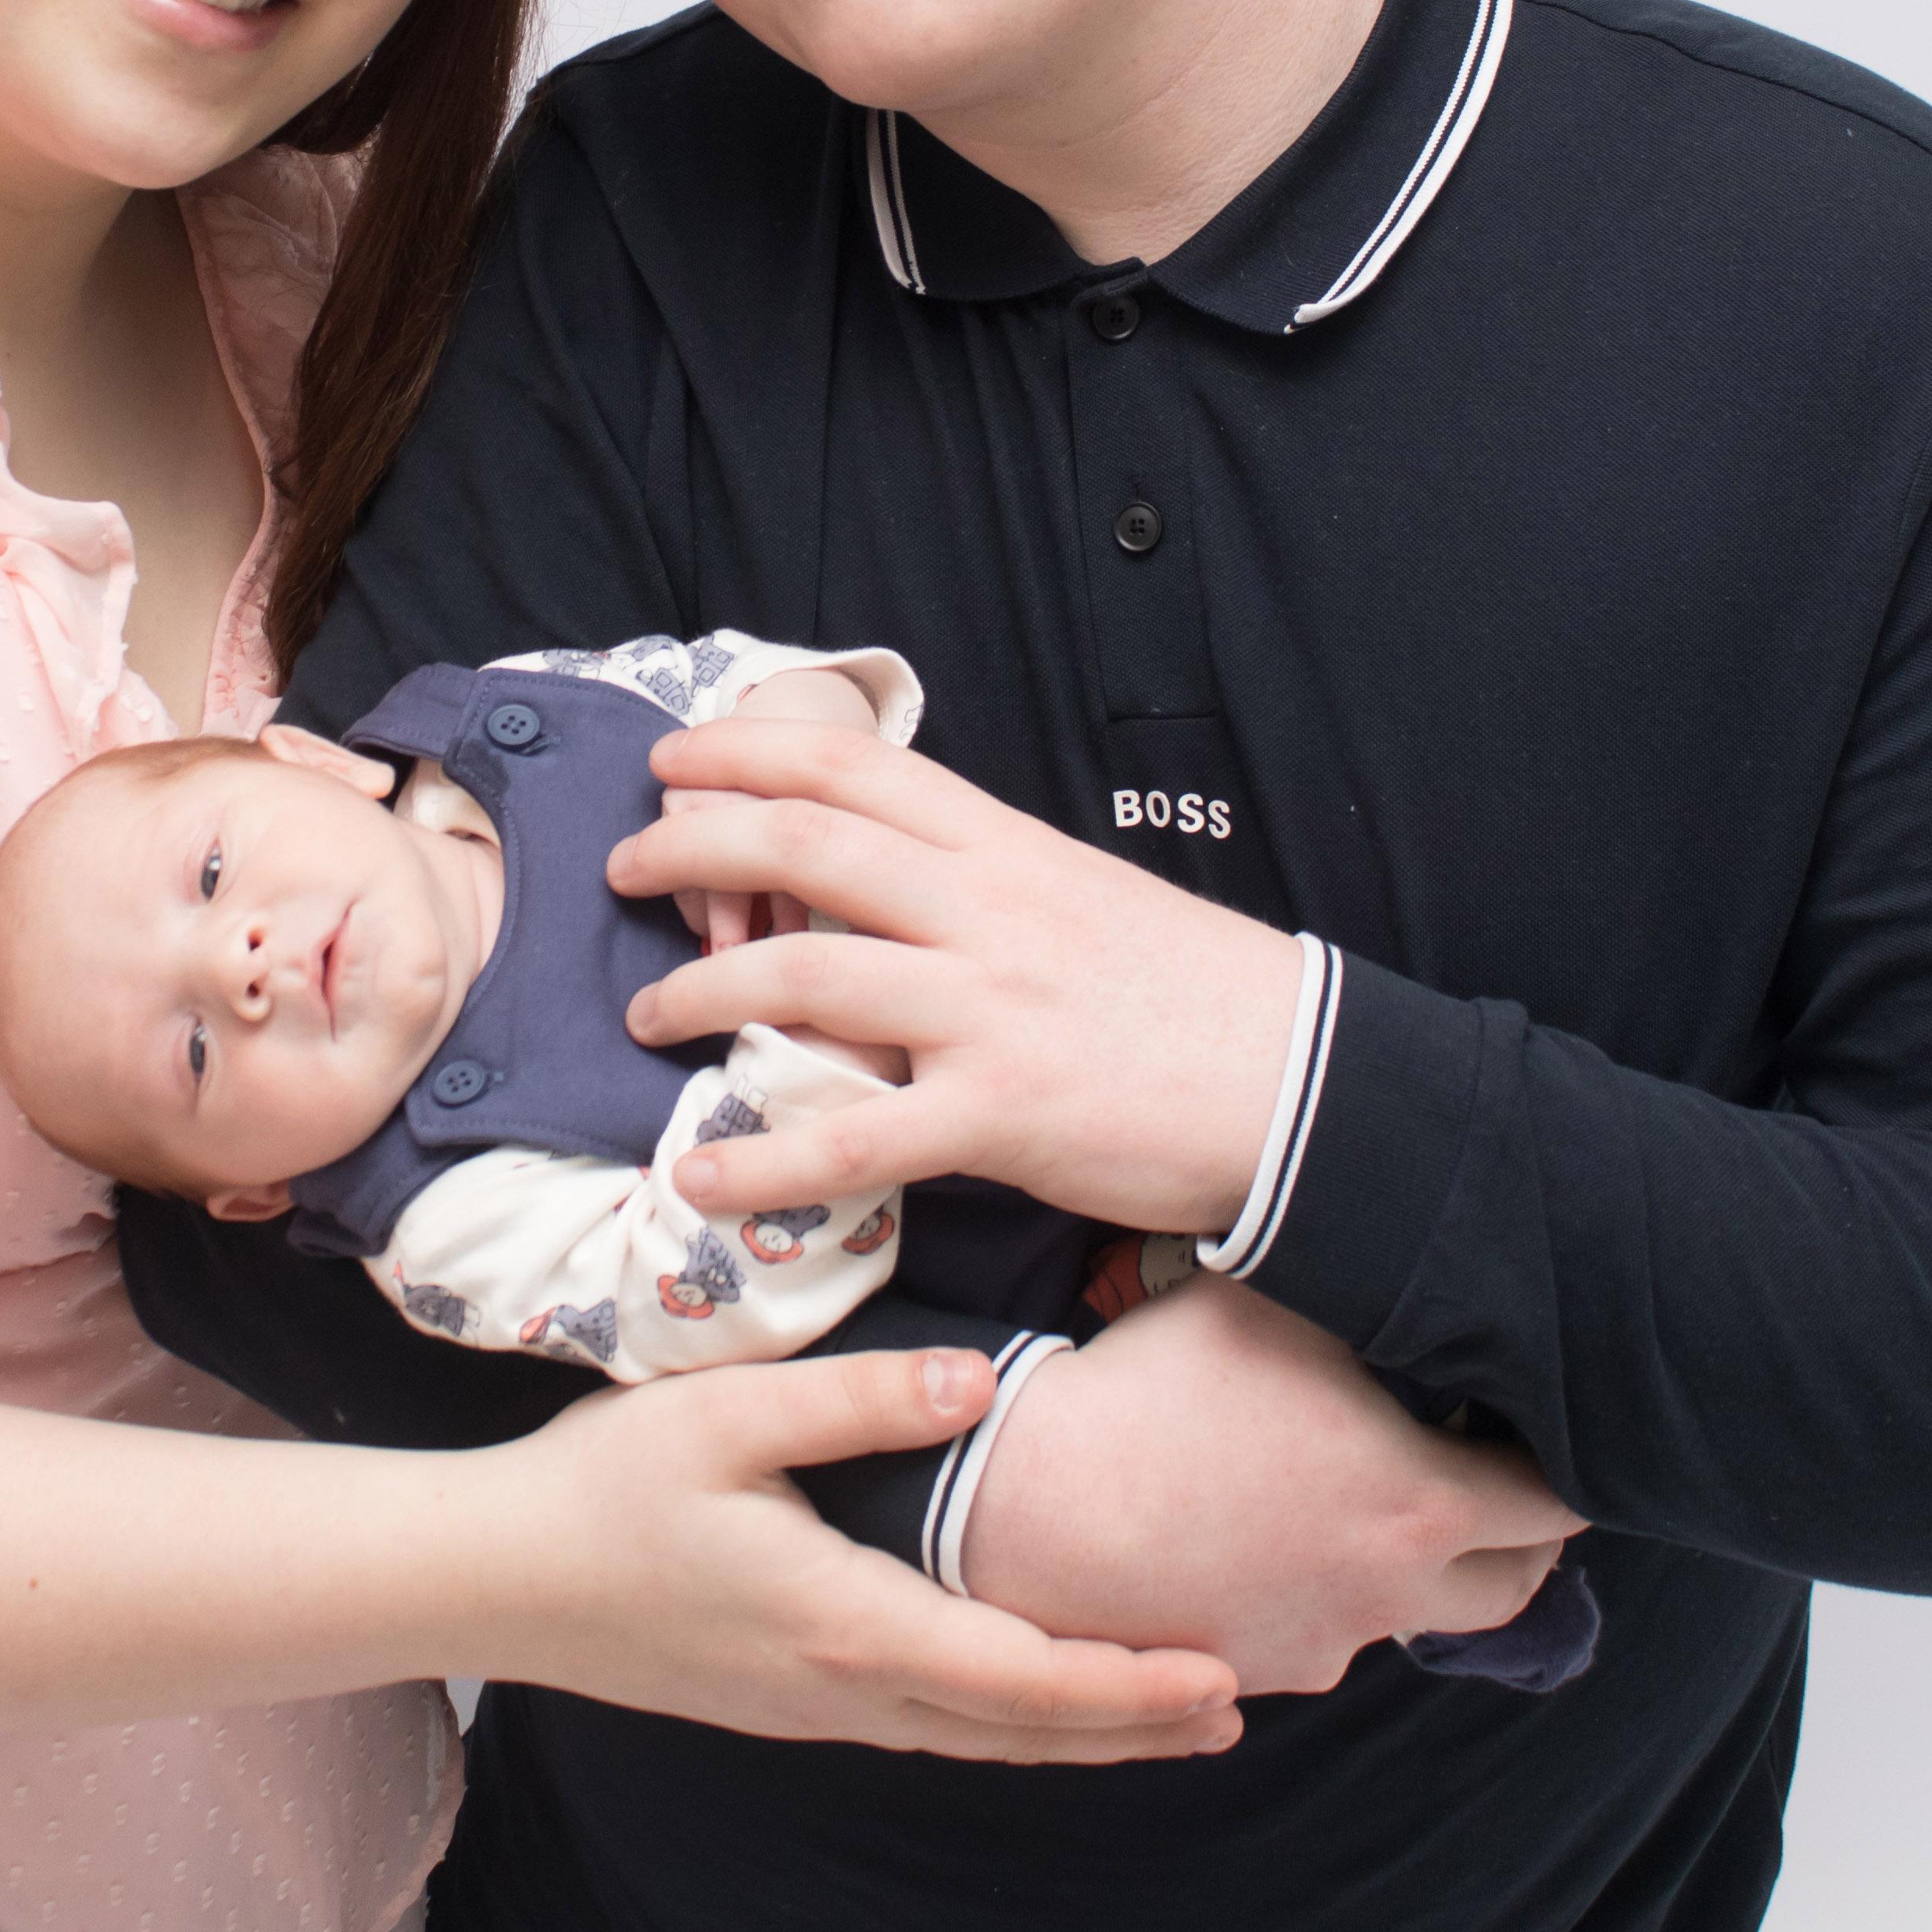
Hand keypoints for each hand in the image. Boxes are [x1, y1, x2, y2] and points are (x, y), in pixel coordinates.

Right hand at [478, 1343, 1246, 1763]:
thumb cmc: (599, 1487)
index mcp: (847, 1621)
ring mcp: (815, 1705)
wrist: (492, 1578)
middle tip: (1235, 1705)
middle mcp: (845, 1687)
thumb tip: (983, 1387)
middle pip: (1019, 1731)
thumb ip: (859, 1399)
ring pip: (978, 1741)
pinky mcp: (789, 1699)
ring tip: (1167, 1715)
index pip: (1021, 1677)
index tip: (1215, 1671)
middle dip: (1133, 1725)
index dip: (1126, 1684)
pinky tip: (1031, 1698)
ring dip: (1078, 1733)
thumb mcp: (726, 1415)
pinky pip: (930, 1727)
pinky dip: (1009, 1722)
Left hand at [612, 723, 1304, 1232]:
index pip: (852, 768)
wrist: (1307, 1083)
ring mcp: (988, 1011)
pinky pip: (853, 1140)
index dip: (745, 752)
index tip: (675, 760)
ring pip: (803, 975)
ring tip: (645, 1013)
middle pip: (801, 846)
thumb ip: (985, 881)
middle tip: (624, 867)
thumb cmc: (1198, 997)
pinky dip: (762, 1163)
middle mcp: (985, 913)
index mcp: (1006, 849)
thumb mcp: (1086, 897)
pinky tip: (698, 1179)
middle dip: (690, 845)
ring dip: (698, 990)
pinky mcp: (1001, 1115)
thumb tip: (893, 874)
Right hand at [956, 1279, 1582, 1695]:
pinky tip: (1272, 1535)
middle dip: (1524, 1535)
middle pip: (1516, 1586)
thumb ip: (1350, 1291)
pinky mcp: (1252, 1672)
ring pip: (1412, 1615)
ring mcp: (1321, 1645)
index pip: (1559, 1506)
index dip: (1572, 1467)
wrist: (1026, 1506)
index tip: (1553, 1431)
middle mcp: (1389, 1595)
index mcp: (1419, 1505)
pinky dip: (1323, 1592)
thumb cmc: (1149, 1392)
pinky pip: (1321, 1633)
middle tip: (1498, 1479)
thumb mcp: (1263, 1304)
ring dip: (1419, 1568)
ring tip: (1371, 1503)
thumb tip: (1394, 1240)